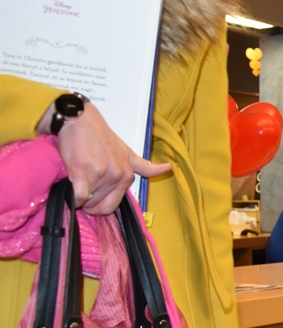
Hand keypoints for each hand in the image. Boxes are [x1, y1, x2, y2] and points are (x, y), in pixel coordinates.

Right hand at [52, 103, 170, 214]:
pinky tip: (71, 187)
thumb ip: (143, 166)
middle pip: (100, 207)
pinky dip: (73, 198)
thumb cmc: (100, 136)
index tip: (92, 197)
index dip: (100, 205)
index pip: (113, 206)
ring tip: (77, 179)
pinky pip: (78, 197)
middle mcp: (117, 176)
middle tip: (82, 190)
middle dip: (89, 205)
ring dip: (78, 198)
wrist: (80, 120)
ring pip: (87, 202)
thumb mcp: (127, 151)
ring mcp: (101, 174)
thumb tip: (167, 168)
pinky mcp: (82, 172)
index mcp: (128, 175)